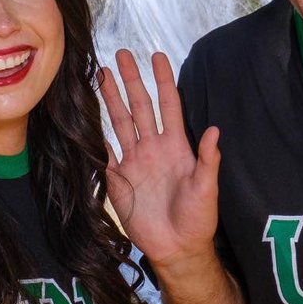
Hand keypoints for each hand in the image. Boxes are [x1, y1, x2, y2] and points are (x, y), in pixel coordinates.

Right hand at [99, 50, 220, 271]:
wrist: (176, 248)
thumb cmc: (197, 219)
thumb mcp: (207, 188)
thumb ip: (208, 159)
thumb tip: (216, 130)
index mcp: (177, 146)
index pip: (170, 105)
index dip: (164, 81)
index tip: (158, 56)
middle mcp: (154, 148)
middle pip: (141, 106)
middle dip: (132, 80)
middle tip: (122, 55)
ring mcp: (135, 161)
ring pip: (121, 122)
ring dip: (112, 98)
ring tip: (101, 74)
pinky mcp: (118, 179)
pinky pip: (104, 153)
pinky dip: (96, 135)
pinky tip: (87, 116)